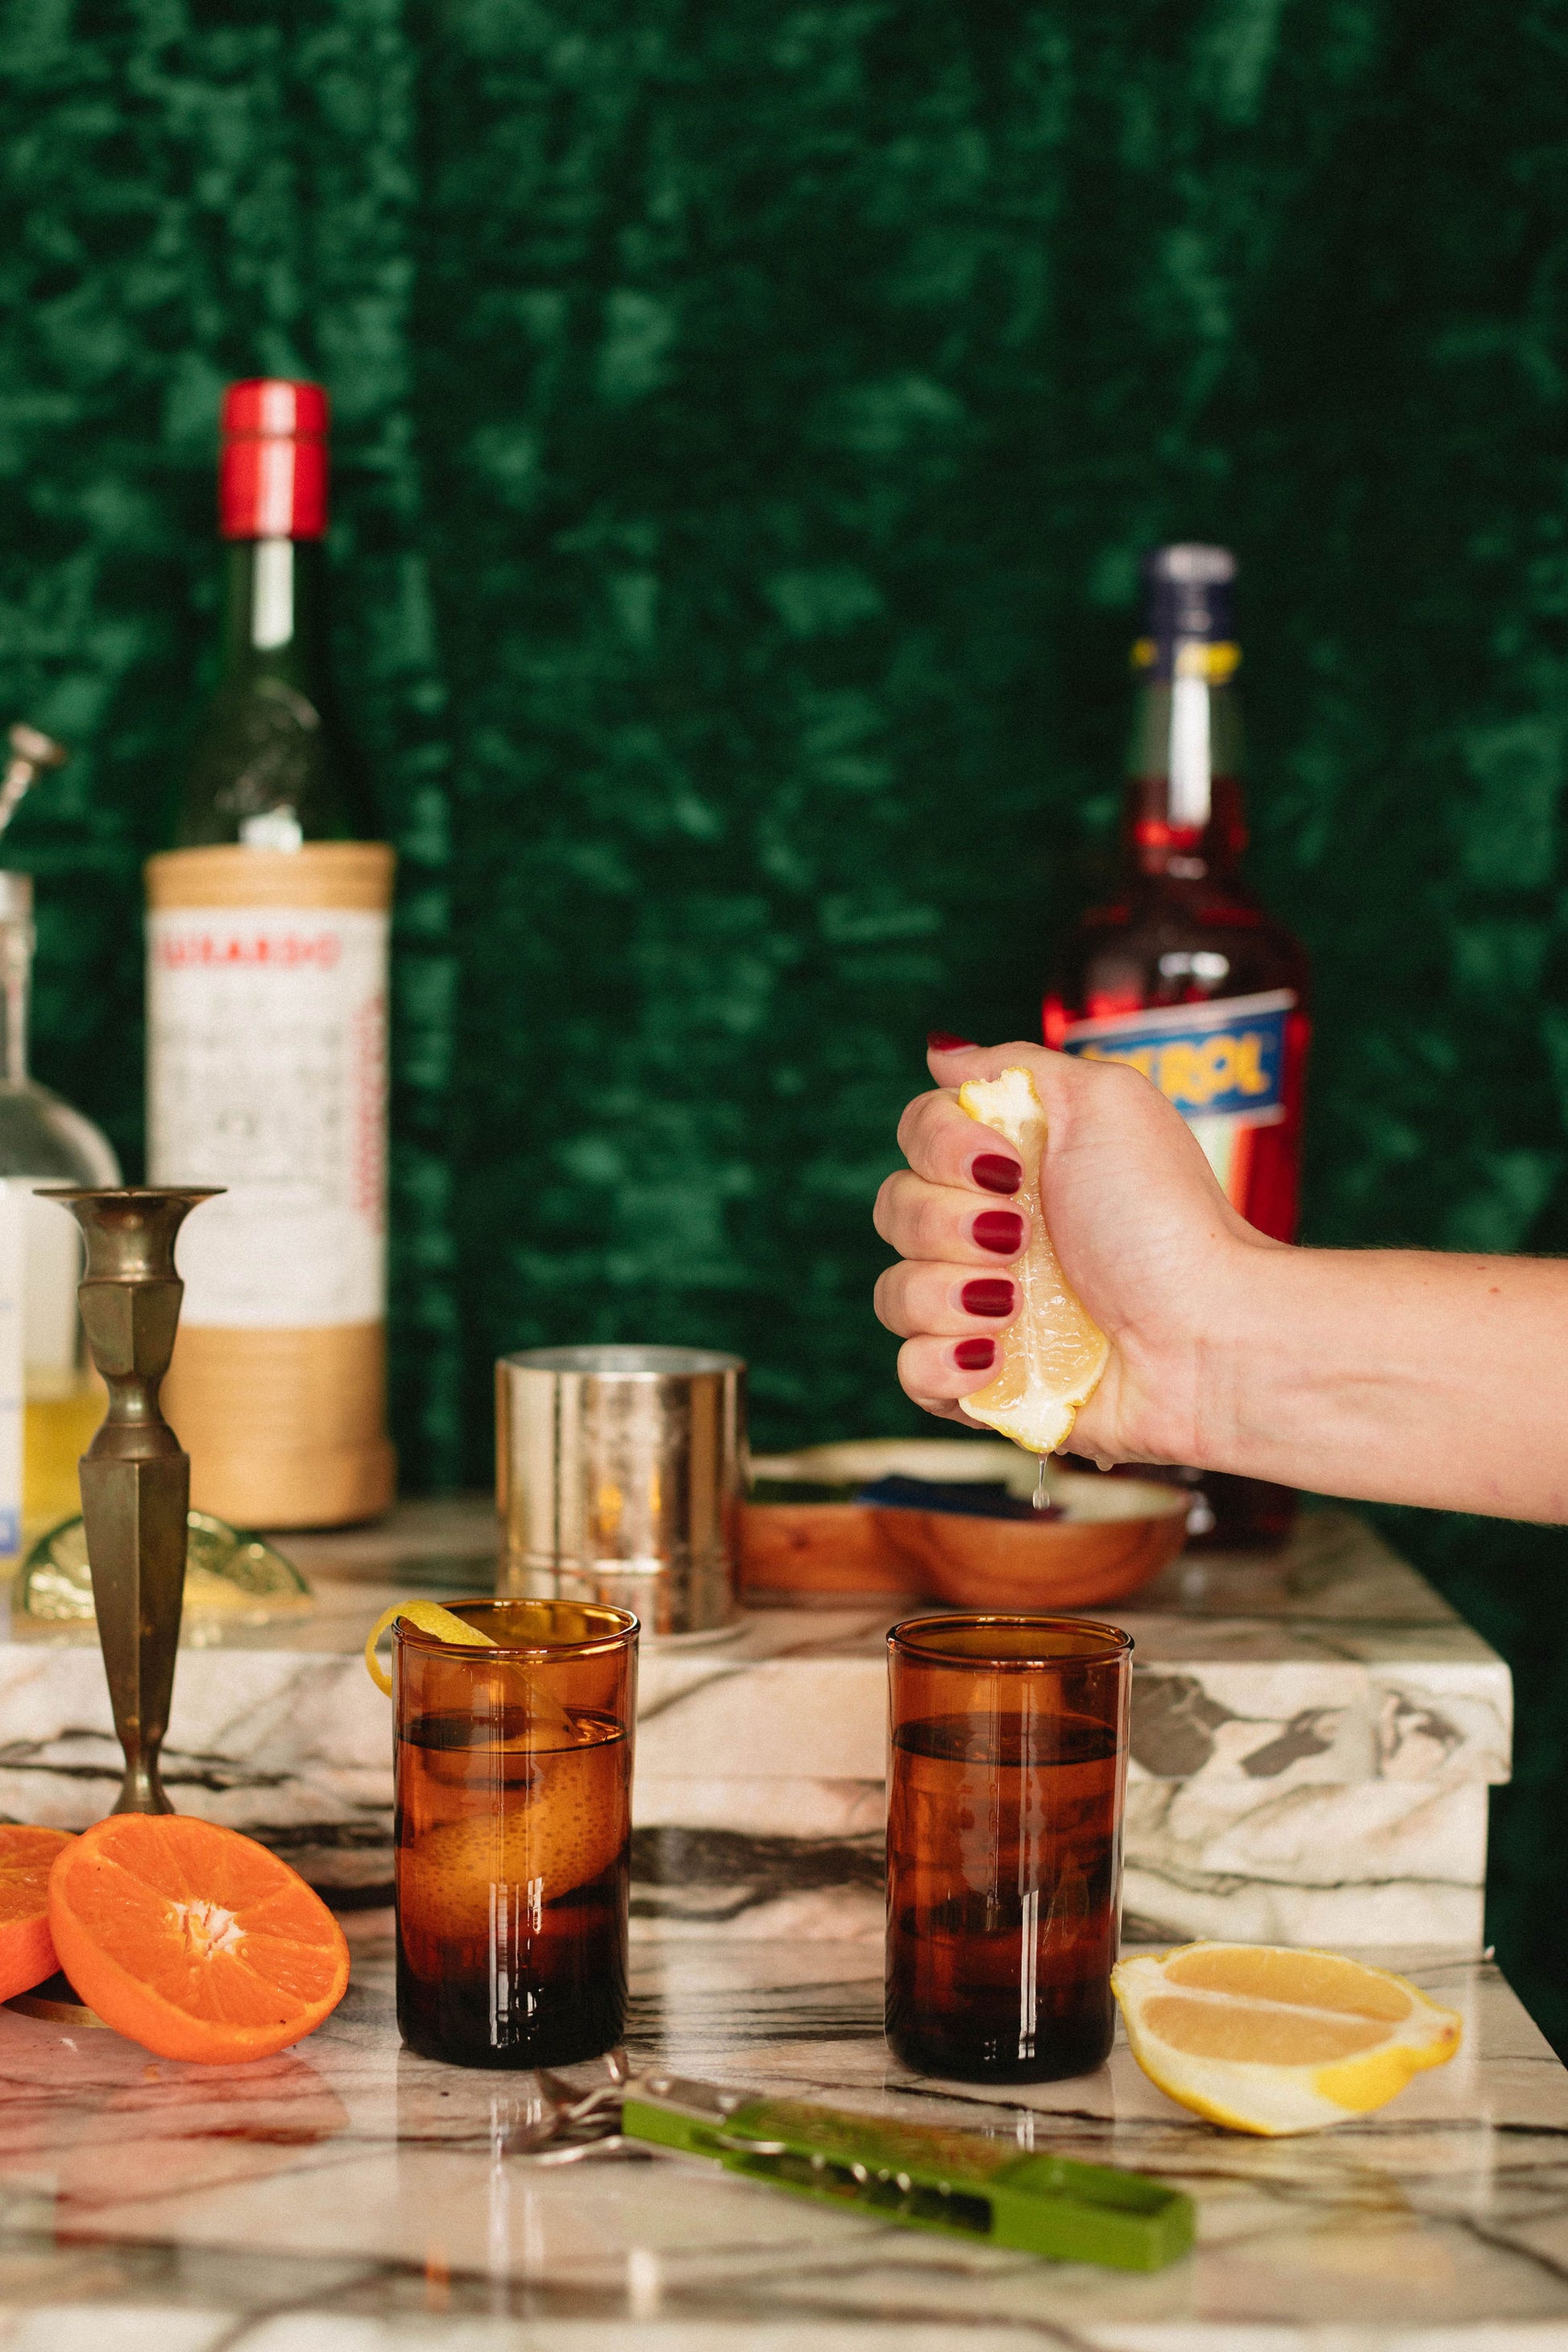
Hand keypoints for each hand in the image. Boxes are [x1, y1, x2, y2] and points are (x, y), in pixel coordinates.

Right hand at [872, 1038, 1279, 1465]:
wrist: (1205, 1334)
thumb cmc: (1167, 1219)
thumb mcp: (1106, 1102)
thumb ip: (1016, 1065)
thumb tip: (941, 1052)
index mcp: (1011, 1167)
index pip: (915, 1135)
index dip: (942, 1148)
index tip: (1008, 1168)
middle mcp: (988, 1235)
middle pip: (895, 1210)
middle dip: (949, 1224)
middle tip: (1020, 1238)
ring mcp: (983, 1312)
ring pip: (892, 1295)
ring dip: (949, 1294)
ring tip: (1018, 1305)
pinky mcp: (985, 1384)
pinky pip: (910, 1371)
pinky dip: (944, 1364)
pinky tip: (998, 1356)